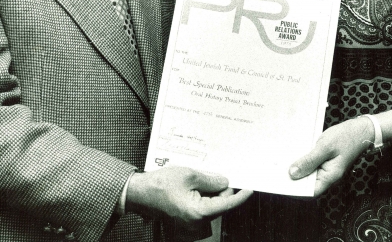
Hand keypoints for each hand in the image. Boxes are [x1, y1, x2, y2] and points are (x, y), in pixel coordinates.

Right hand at [125, 167, 251, 224]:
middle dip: (222, 188)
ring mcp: (192, 220)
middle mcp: (197, 220)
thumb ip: (211, 179)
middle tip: (217, 172)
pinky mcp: (188, 216)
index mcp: (198, 212)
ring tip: (199, 176)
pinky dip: (204, 193)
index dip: (240, 195)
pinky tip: (197, 182)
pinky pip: (202, 205)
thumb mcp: (189, 175)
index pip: (227, 204)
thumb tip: (225, 181)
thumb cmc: (161, 184)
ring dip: (211, 190)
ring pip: (212, 203)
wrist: (140, 193)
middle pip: (220, 203)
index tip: (250, 188)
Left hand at [288, 117, 373, 195]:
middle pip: (307, 184)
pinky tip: (293, 153)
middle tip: (276, 171)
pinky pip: (311, 164)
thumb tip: (292, 173)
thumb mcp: (325, 147)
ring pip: (308, 174)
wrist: (361, 130)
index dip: (295, 190)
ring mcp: (326, 169)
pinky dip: (303, 160)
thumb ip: (310, 160)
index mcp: (330, 177)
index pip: (309, 191)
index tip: (280, 183)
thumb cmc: (346, 137)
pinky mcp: (324, 161)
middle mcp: (327, 176)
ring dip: (297, 168)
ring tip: (282, 162)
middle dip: (293, 178)